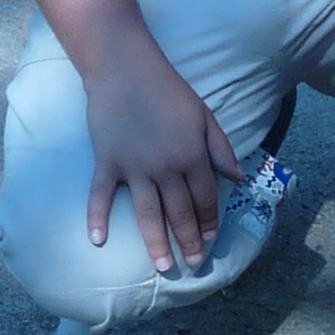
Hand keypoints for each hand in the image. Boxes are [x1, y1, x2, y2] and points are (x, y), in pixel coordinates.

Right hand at [81, 36, 241, 273]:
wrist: (124, 67)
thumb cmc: (167, 89)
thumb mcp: (204, 115)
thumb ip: (221, 148)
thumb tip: (238, 178)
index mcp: (192, 155)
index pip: (205, 198)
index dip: (209, 221)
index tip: (211, 240)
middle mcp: (165, 167)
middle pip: (179, 212)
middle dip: (188, 241)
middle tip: (193, 265)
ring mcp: (134, 167)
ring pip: (147, 213)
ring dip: (155, 242)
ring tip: (162, 267)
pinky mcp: (107, 161)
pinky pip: (101, 196)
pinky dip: (97, 218)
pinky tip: (97, 241)